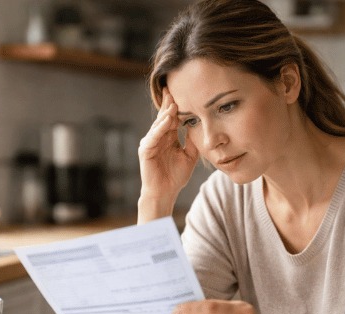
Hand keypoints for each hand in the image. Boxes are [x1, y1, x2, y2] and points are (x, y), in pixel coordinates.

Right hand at [137, 89, 198, 219]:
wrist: (165, 193)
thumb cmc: (176, 176)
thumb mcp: (190, 155)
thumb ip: (193, 141)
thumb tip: (199, 125)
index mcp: (168, 137)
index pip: (172, 118)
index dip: (177, 106)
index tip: (184, 92)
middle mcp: (158, 137)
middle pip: (164, 117)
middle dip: (169, 103)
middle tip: (174, 88)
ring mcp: (150, 143)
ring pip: (159, 125)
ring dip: (165, 114)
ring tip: (173, 103)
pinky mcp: (145, 150)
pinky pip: (153, 137)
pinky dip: (160, 128)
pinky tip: (167, 120)